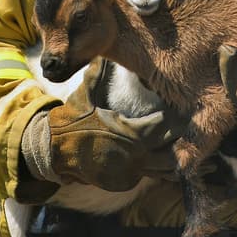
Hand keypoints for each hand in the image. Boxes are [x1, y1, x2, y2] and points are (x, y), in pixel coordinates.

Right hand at [22, 59, 180, 192]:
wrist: (50, 151)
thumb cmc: (71, 120)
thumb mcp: (85, 95)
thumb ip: (98, 74)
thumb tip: (102, 52)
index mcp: (129, 133)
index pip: (165, 126)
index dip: (174, 117)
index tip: (180, 107)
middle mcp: (133, 156)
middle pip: (172, 151)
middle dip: (179, 139)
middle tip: (186, 127)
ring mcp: (129, 173)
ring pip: (163, 169)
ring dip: (170, 156)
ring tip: (178, 143)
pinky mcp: (122, 183)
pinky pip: (147, 175)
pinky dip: (154, 167)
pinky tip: (159, 155)